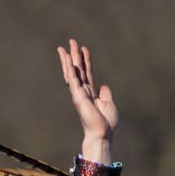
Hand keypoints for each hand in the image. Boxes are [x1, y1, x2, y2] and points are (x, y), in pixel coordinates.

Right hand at [57, 38, 118, 165]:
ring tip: (65, 47)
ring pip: (73, 72)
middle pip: (78, 69)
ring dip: (69, 59)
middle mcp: (83, 91)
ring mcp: (79, 93)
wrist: (103, 134)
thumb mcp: (109, 104)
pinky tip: (66, 59)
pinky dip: (69, 69)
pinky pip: (72, 80)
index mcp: (91, 93)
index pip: (87, 73)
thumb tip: (104, 86)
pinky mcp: (78, 96)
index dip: (86, 61)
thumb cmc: (106, 123)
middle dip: (74, 55)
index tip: (84, 49)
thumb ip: (105, 94)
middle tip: (71, 41)